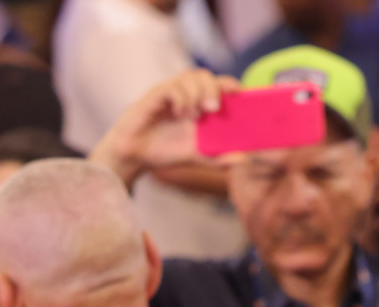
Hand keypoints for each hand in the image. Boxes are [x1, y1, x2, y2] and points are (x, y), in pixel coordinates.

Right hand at [89, 70, 237, 187]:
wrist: (136, 155)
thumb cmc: (164, 150)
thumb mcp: (195, 155)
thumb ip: (217, 156)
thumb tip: (242, 159)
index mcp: (198, 104)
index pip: (216, 84)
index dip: (228, 83)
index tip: (238, 91)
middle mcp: (185, 94)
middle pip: (204, 75)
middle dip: (213, 88)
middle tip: (214, 109)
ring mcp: (170, 93)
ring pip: (188, 76)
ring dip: (196, 93)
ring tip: (194, 116)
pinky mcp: (155, 95)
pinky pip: (172, 86)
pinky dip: (181, 99)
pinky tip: (180, 114)